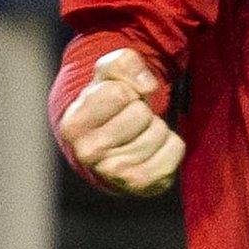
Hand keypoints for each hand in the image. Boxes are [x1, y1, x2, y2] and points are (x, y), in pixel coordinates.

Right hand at [57, 48, 184, 195]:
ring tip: (139, 134)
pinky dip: (171, 144)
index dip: (126, 91)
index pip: (120, 94)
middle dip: (141, 110)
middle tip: (129, 120)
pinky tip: (152, 149)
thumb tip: (147, 86)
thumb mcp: (108, 73)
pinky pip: (175, 149)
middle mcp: (88, 154)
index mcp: (73, 125)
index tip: (117, 102)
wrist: (110, 146)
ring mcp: (114, 174)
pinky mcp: (142, 185)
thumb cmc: (107, 103)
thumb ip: (124, 63)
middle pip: (141, 114)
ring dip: (156, 127)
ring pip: (159, 132)